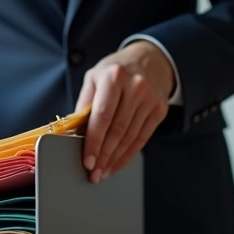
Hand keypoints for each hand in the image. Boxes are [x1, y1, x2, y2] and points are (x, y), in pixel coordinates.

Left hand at [76, 41, 173, 182]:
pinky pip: (142, 138)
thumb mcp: (94, 77)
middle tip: (94, 173)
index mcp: (114, 77)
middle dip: (104, 156)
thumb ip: (84, 103)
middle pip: (117, 130)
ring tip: (103, 172)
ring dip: (115, 159)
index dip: (94, 142)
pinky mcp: (159, 110)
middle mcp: (135, 87)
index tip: (87, 160)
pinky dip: (128, 155)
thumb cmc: (116, 70)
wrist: (150, 59)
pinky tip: (117, 164)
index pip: (102, 116)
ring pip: (130, 137)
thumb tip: (74, 133)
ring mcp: (150, 99)